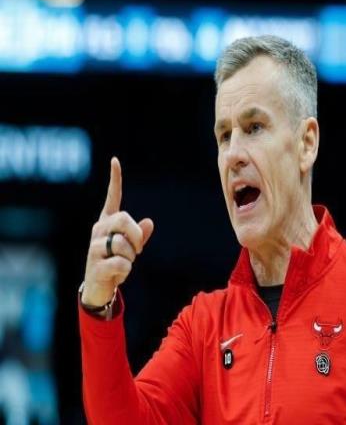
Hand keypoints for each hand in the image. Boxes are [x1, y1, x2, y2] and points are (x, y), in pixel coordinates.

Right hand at [81, 157, 153, 306]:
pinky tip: (117, 274)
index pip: (112, 198)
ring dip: (131, 258)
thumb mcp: (130, 248)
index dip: (114, 180)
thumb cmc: (114, 263)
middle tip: (138, 249)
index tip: (115, 161)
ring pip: (123, 244)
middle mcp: (98, 231)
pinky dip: (126, 270)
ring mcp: (94, 247)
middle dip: (137, 235)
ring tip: (123, 264)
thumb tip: (150, 222)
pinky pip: (121, 263)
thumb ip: (140, 236)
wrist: (98, 287)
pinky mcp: (95, 265)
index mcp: (106, 224)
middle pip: (124, 219)